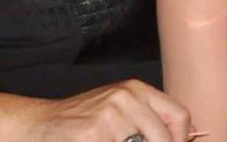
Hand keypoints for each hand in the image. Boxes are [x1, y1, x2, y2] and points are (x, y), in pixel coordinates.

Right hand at [17, 79, 191, 141]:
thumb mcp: (120, 109)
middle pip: (164, 137)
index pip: (178, 115)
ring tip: (114, 141)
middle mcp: (125, 98)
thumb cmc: (84, 120)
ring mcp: (109, 116)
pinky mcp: (94, 134)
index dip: (181, 138)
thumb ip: (148, 118)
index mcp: (136, 90)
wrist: (42, 123)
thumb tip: (185, 137)